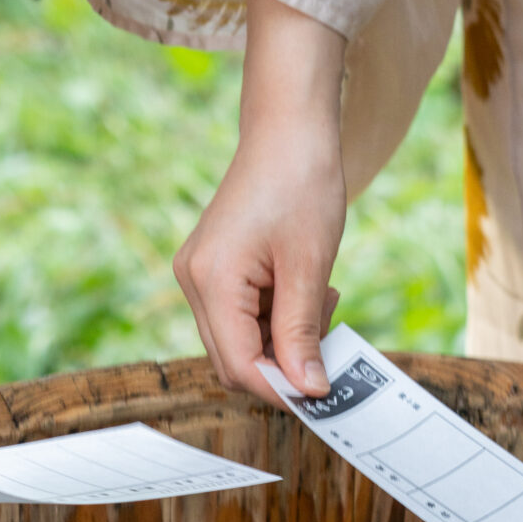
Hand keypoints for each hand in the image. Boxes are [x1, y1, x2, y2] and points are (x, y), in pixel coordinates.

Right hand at [173, 0, 346, 402]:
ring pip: (240, 341)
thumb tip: (308, 390)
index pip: (240, 366)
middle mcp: (194, 281)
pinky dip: (276, 316)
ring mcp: (201, 275)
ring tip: (320, 296)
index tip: (324, 391)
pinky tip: (304, 289)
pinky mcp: (214, 269)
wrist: (288, 129)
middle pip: (233, 361)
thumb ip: (303, 333)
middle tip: (327, 337)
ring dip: (283, 338)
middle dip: (283, 363)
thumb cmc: (301, 184)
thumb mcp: (309, 267)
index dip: (283, 388)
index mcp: (212, 281)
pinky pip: (242, 316)